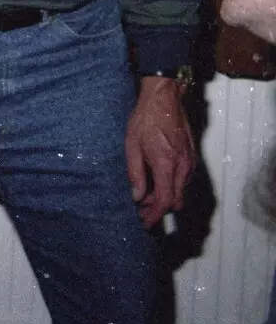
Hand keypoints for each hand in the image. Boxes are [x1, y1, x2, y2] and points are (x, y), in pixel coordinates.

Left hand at [125, 74, 194, 228]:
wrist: (164, 100)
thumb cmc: (145, 120)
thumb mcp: (131, 146)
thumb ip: (135, 174)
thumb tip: (138, 196)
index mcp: (166, 164)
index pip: (165, 201)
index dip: (155, 215)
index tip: (145, 223)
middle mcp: (182, 166)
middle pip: (176, 201)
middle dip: (159, 209)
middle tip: (142, 210)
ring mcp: (190, 162)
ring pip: (181, 191)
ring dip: (166, 198)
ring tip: (146, 195)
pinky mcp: (192, 157)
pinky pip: (183, 180)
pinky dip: (172, 187)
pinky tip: (157, 181)